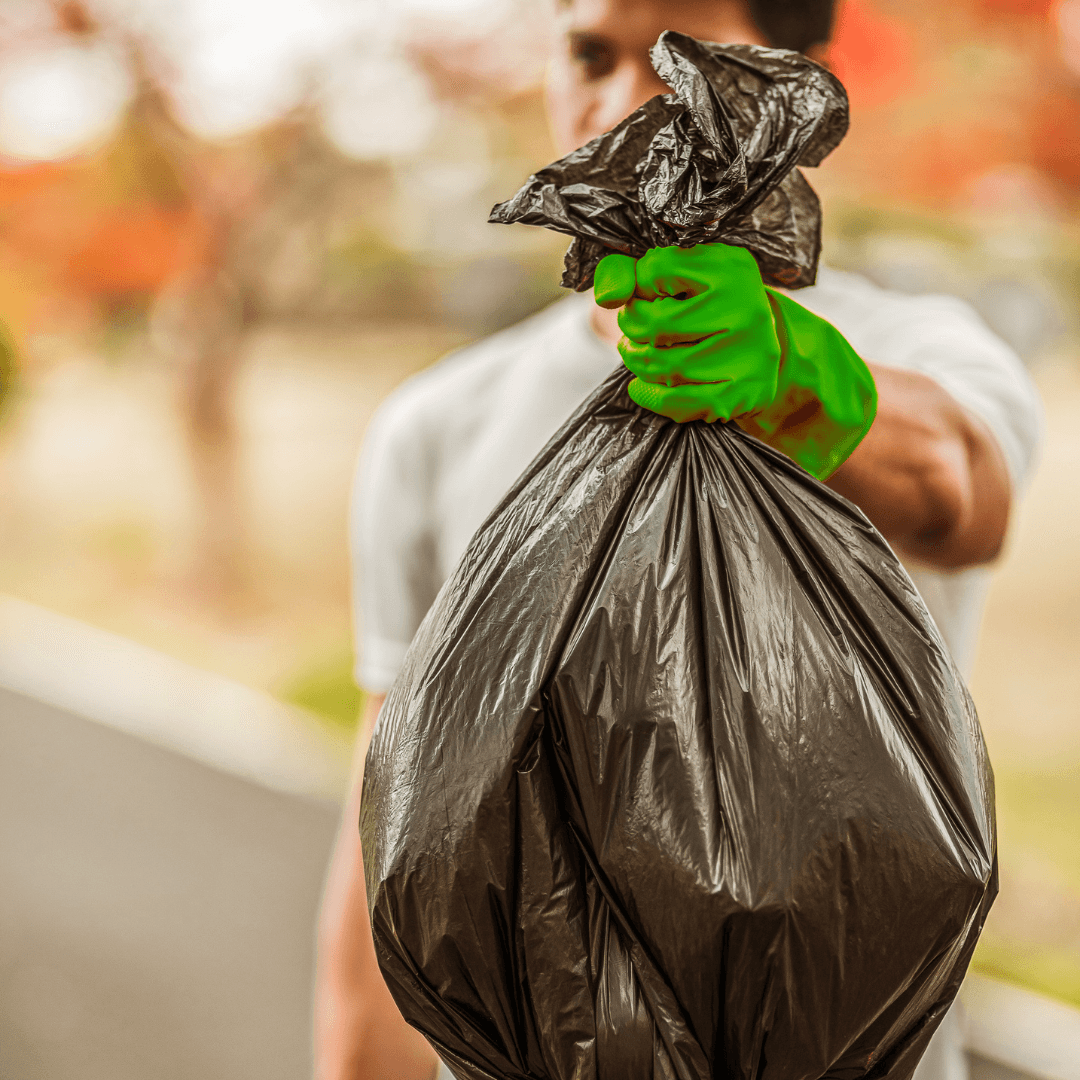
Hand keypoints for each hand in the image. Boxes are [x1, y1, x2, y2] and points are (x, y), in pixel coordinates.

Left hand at [594, 244, 876, 479]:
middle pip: (655, 324)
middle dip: (632, 327)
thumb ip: (630, 271)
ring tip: (637, 352)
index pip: (655, 270)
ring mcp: (747, 355)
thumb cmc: (709, 305)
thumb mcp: (679, 273)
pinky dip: (648, 395)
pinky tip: (641, 385)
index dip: (638, 284)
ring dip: (637, 361)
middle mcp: (746, 309)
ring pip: (662, 364)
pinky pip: (676, 401)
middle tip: (634, 328)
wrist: (765, 344)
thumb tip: (608, 296)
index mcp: (730, 268)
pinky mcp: (740, 393)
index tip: (648, 292)